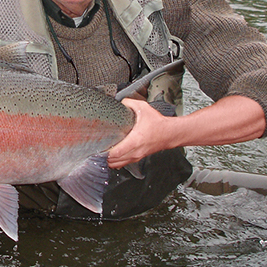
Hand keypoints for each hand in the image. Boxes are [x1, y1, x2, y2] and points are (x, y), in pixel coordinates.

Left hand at [107, 95, 266, 169]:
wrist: (172, 133)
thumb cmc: (159, 123)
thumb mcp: (143, 108)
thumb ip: (129, 103)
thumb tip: (119, 101)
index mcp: (135, 141)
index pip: (114, 153)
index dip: (102, 152)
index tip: (95, 147)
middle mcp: (135, 152)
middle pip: (113, 162)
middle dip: (102, 157)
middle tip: (94, 148)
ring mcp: (136, 156)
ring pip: (117, 165)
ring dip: (109, 160)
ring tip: (101, 151)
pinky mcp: (138, 157)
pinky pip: (123, 163)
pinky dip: (116, 161)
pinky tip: (112, 154)